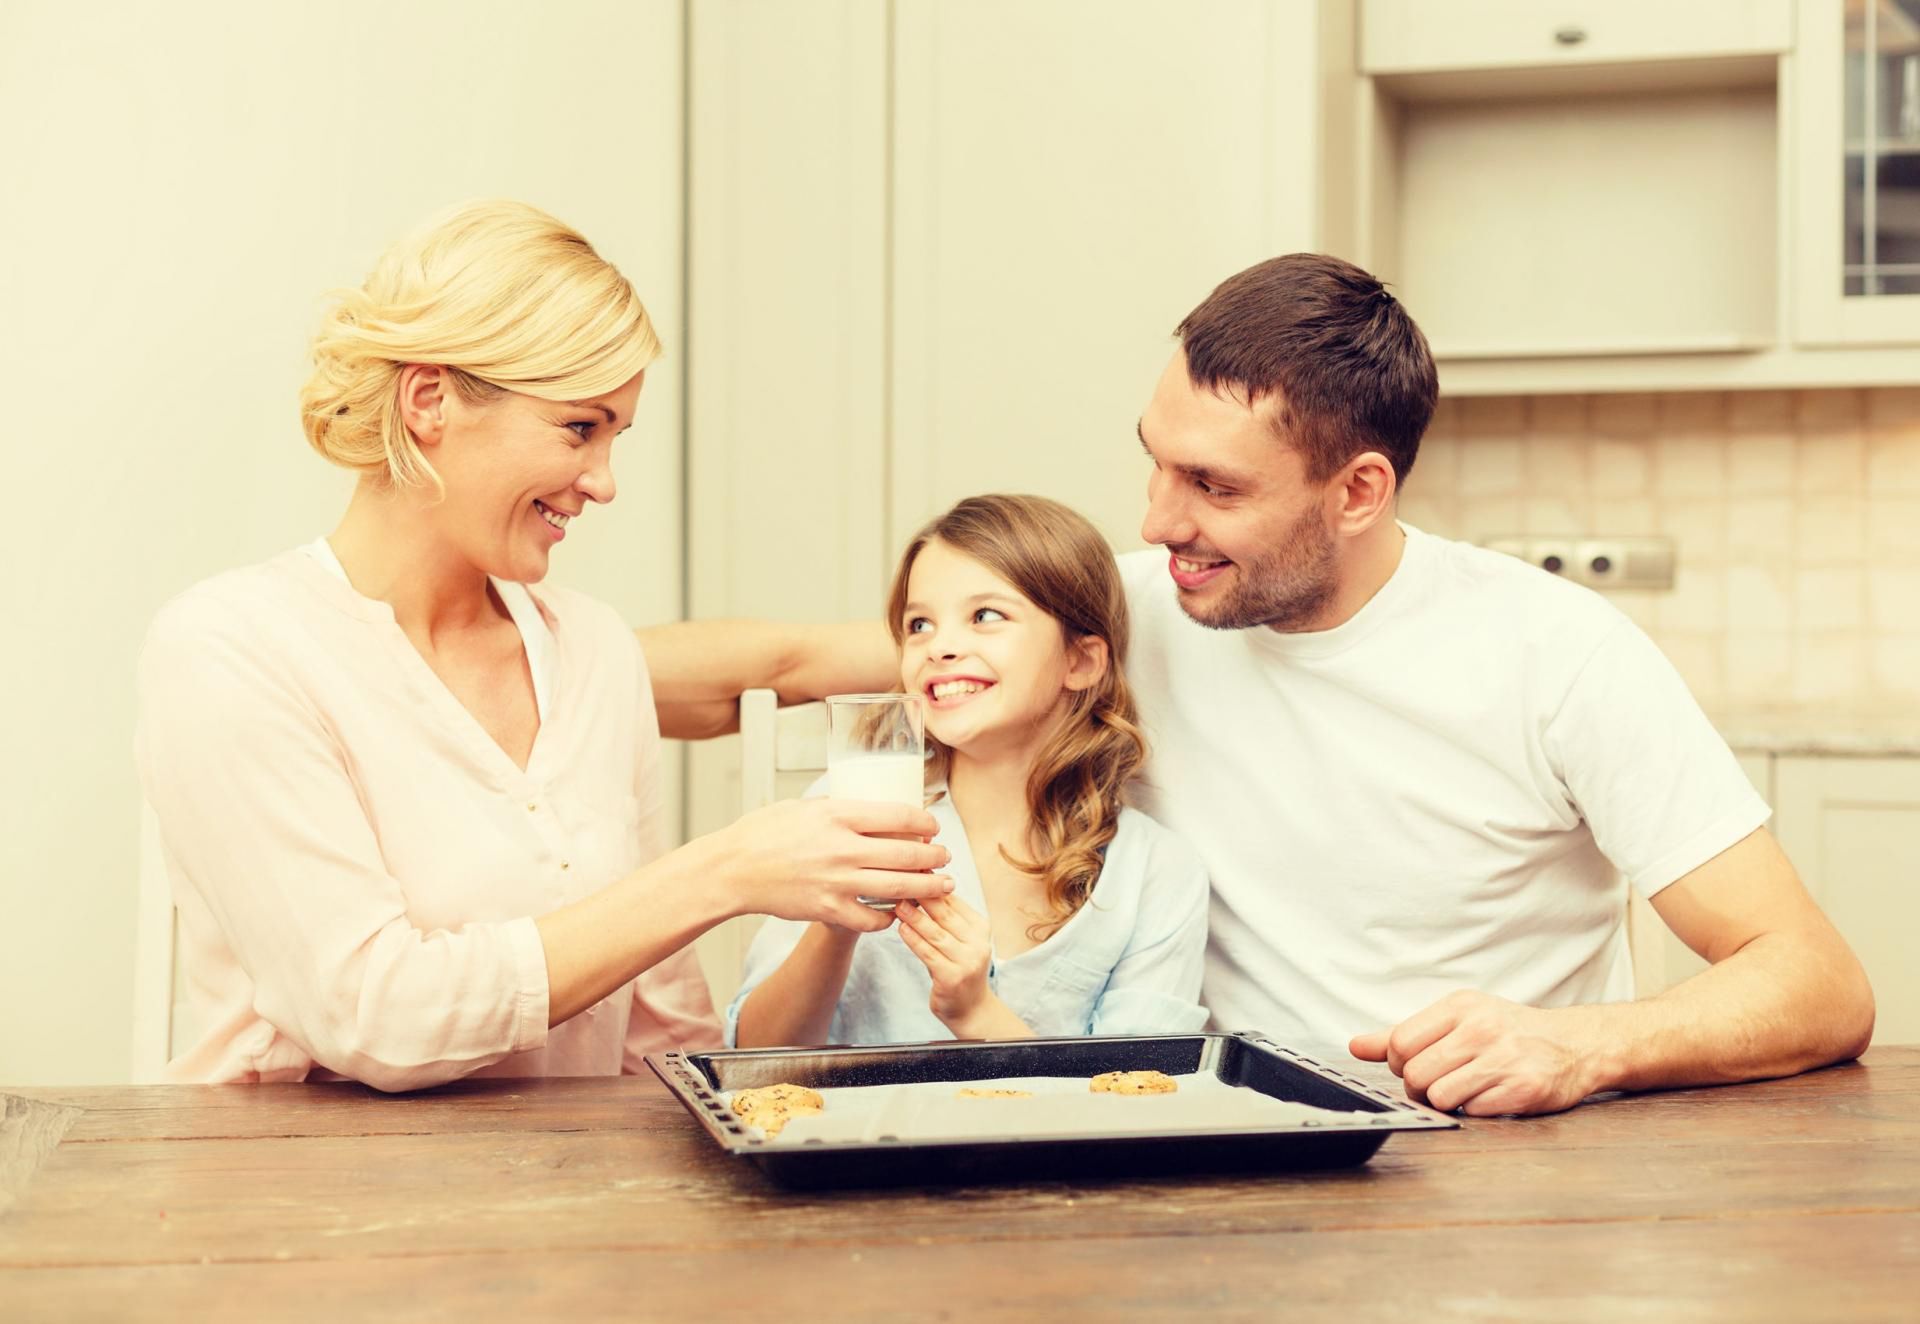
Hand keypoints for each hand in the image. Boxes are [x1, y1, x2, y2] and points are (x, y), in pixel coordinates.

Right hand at [716, 797, 951, 931]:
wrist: (733, 870)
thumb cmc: (763, 833)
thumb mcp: (804, 806)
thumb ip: (838, 808)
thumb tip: (868, 806)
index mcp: (838, 815)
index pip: (899, 815)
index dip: (925, 822)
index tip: (933, 826)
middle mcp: (843, 848)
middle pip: (908, 853)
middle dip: (936, 856)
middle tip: (946, 857)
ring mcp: (838, 881)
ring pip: (900, 887)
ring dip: (928, 887)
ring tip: (943, 885)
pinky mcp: (829, 909)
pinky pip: (873, 918)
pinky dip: (891, 917)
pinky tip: (898, 912)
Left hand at [895, 895, 994, 1029]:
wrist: (971, 1008)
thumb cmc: (960, 967)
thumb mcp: (961, 939)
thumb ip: (946, 917)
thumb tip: (922, 884)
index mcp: (981, 928)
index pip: (954, 901)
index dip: (933, 885)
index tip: (913, 872)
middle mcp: (978, 943)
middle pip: (945, 914)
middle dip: (922, 896)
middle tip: (902, 882)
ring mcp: (967, 961)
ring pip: (935, 933)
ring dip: (915, 917)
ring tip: (898, 904)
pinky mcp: (952, 977)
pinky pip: (928, 953)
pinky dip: (913, 939)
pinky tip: (902, 929)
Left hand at [1349, 990, 1607, 1115]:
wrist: (1575, 1045)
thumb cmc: (1508, 1032)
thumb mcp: (1457, 1020)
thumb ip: (1402, 1034)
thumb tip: (1356, 1047)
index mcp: (1460, 1006)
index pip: (1399, 1043)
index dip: (1399, 1063)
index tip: (1415, 1065)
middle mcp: (1481, 1028)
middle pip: (1414, 1074)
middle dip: (1419, 1087)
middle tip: (1440, 1082)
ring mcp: (1504, 1059)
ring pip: (1439, 1096)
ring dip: (1447, 1101)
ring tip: (1467, 1088)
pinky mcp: (1523, 1089)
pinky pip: (1471, 1112)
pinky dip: (1474, 1110)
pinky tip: (1490, 1095)